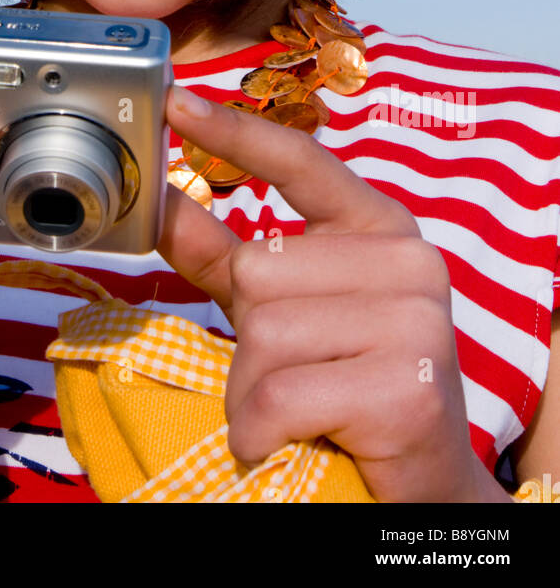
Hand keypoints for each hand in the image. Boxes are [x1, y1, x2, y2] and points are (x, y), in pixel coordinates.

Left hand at [158, 85, 491, 503]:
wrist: (423, 486)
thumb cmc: (350, 386)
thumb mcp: (289, 309)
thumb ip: (227, 254)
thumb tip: (164, 200)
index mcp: (380, 227)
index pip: (301, 162)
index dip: (235, 132)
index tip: (178, 100)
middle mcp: (408, 259)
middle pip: (257, 270)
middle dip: (249, 338)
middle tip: (295, 377)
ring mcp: (415, 320)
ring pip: (263, 336)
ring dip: (253, 392)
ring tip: (299, 415)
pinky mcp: (406, 385)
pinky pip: (278, 396)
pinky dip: (261, 431)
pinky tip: (291, 443)